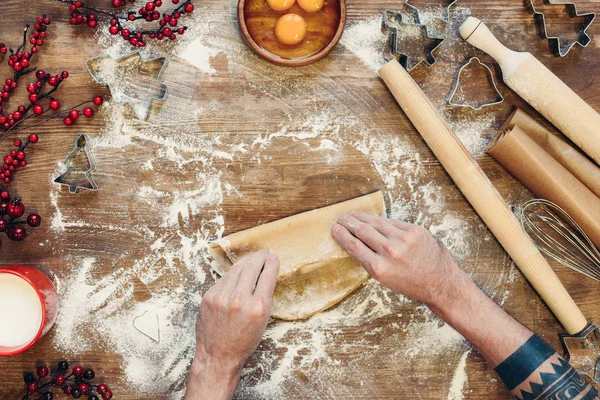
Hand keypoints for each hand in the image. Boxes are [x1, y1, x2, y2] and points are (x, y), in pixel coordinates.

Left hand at [185, 250, 279, 399]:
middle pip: (252, 267)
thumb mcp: (262, 321)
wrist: (218, 355)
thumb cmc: (244, 341)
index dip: (271, 263)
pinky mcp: (209, 297)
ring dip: (246, 261)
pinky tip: (237, 272)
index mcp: (258, 307)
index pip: (267, 276)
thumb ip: (263, 297)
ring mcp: (221, 297)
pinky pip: (223, 279)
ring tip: (252, 258)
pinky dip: (232, 274)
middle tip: (264, 253)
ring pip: (236, 270)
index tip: (273, 258)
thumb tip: (265, 275)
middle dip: (260, 257)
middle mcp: (239, 300)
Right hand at [331, 212, 464, 307]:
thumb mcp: (385, 279)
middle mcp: (390, 252)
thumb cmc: (411, 284)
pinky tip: (373, 219)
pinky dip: (380, 220)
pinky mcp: (414, 231)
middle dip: (349, 223)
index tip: (335, 229)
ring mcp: (403, 239)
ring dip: (362, 218)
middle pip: (362, 232)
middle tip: (341, 218)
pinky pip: (392, 223)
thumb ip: (370, 261)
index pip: (354, 246)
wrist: (440, 282)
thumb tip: (356, 242)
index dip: (342, 235)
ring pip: (376, 223)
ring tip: (353, 215)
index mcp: (379, 268)